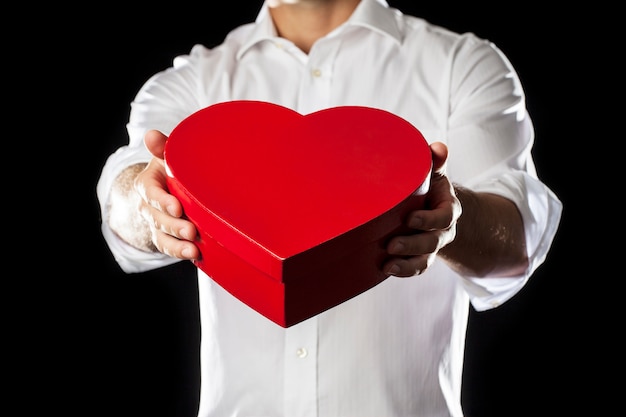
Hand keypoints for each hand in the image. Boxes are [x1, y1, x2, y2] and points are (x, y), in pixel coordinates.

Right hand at [135, 129, 200, 259]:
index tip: (177, 208)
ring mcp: (157, 224)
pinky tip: (196, 256)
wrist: (172, 185)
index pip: (151, 193)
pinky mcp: (167, 237)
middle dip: (174, 226)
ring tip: (193, 251)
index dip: (162, 202)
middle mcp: (148, 206)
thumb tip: (151, 135)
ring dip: (177, 246)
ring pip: (162, 237)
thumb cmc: (173, 168)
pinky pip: (169, 247)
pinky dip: (180, 253)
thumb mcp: (167, 156)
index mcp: (147, 183)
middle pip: (157, 219)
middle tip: (192, 232)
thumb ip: (162, 147)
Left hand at [383, 142, 460, 276]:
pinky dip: (402, 271)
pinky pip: (415, 268)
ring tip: (387, 265)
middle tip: (391, 245)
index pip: (444, 217)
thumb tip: (438, 148)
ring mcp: (431, 246)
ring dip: (406, 265)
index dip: (429, 220)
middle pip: (432, 242)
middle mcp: (442, 230)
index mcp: (448, 207)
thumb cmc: (430, 185)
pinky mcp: (419, 256)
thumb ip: (435, 161)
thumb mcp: (434, 172)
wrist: (435, 207)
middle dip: (412, 245)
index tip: (409, 218)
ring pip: (424, 260)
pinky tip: (384, 268)